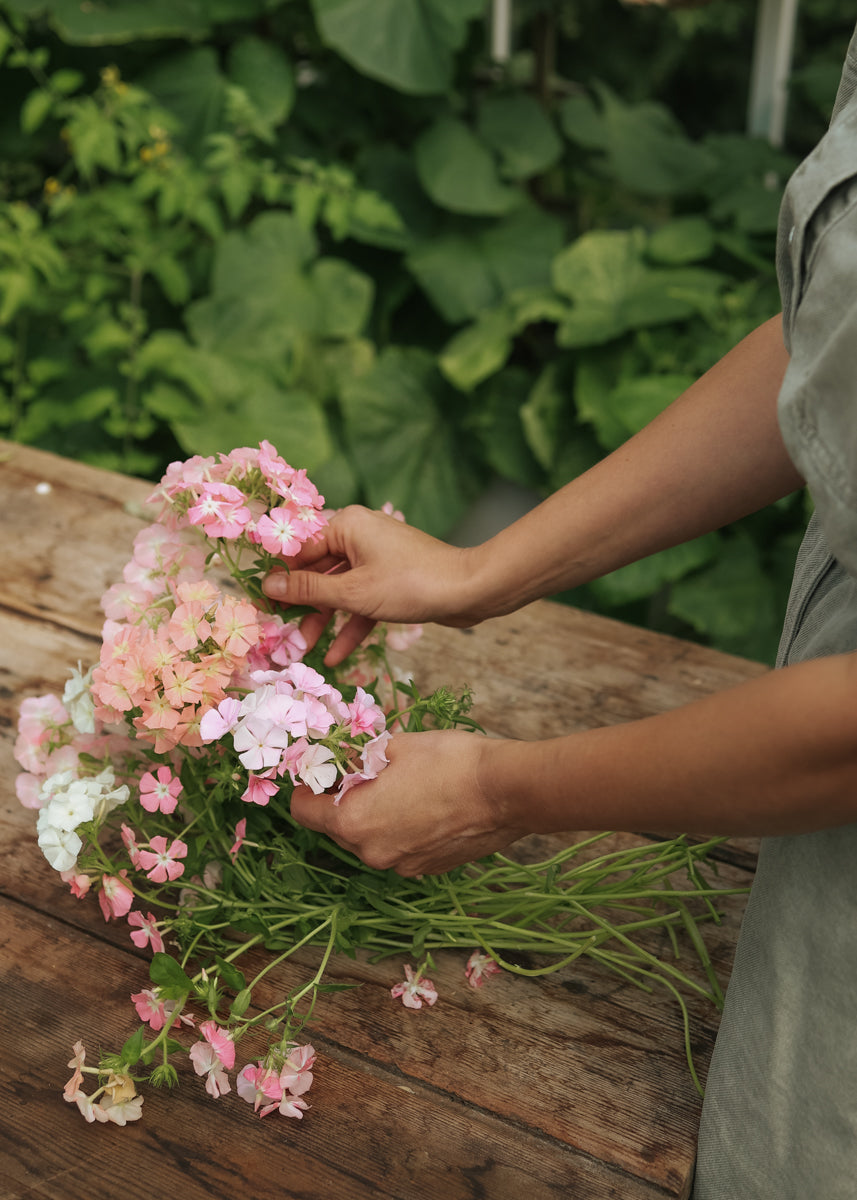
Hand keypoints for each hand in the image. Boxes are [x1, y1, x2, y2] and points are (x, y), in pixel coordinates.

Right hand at [262, 505, 483, 664]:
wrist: (469, 591)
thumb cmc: (410, 584)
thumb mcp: (352, 592)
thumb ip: (309, 590)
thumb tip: (269, 585)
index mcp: (346, 525)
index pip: (299, 550)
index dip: (280, 579)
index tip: (260, 605)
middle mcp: (359, 535)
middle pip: (318, 571)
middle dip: (302, 607)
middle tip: (280, 636)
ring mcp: (376, 558)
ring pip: (340, 590)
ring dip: (325, 620)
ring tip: (304, 652)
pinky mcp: (391, 579)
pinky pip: (362, 600)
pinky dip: (351, 624)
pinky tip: (336, 656)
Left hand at [289, 730, 527, 875]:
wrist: (507, 790)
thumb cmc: (449, 761)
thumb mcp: (395, 745)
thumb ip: (359, 755)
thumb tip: (342, 755)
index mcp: (355, 822)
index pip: (304, 812)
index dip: (307, 787)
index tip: (319, 770)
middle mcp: (373, 853)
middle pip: (337, 827)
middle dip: (342, 799)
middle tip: (361, 769)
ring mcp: (403, 865)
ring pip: (370, 839)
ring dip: (373, 814)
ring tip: (397, 784)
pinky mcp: (429, 868)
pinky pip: (399, 847)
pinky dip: (400, 827)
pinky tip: (423, 802)